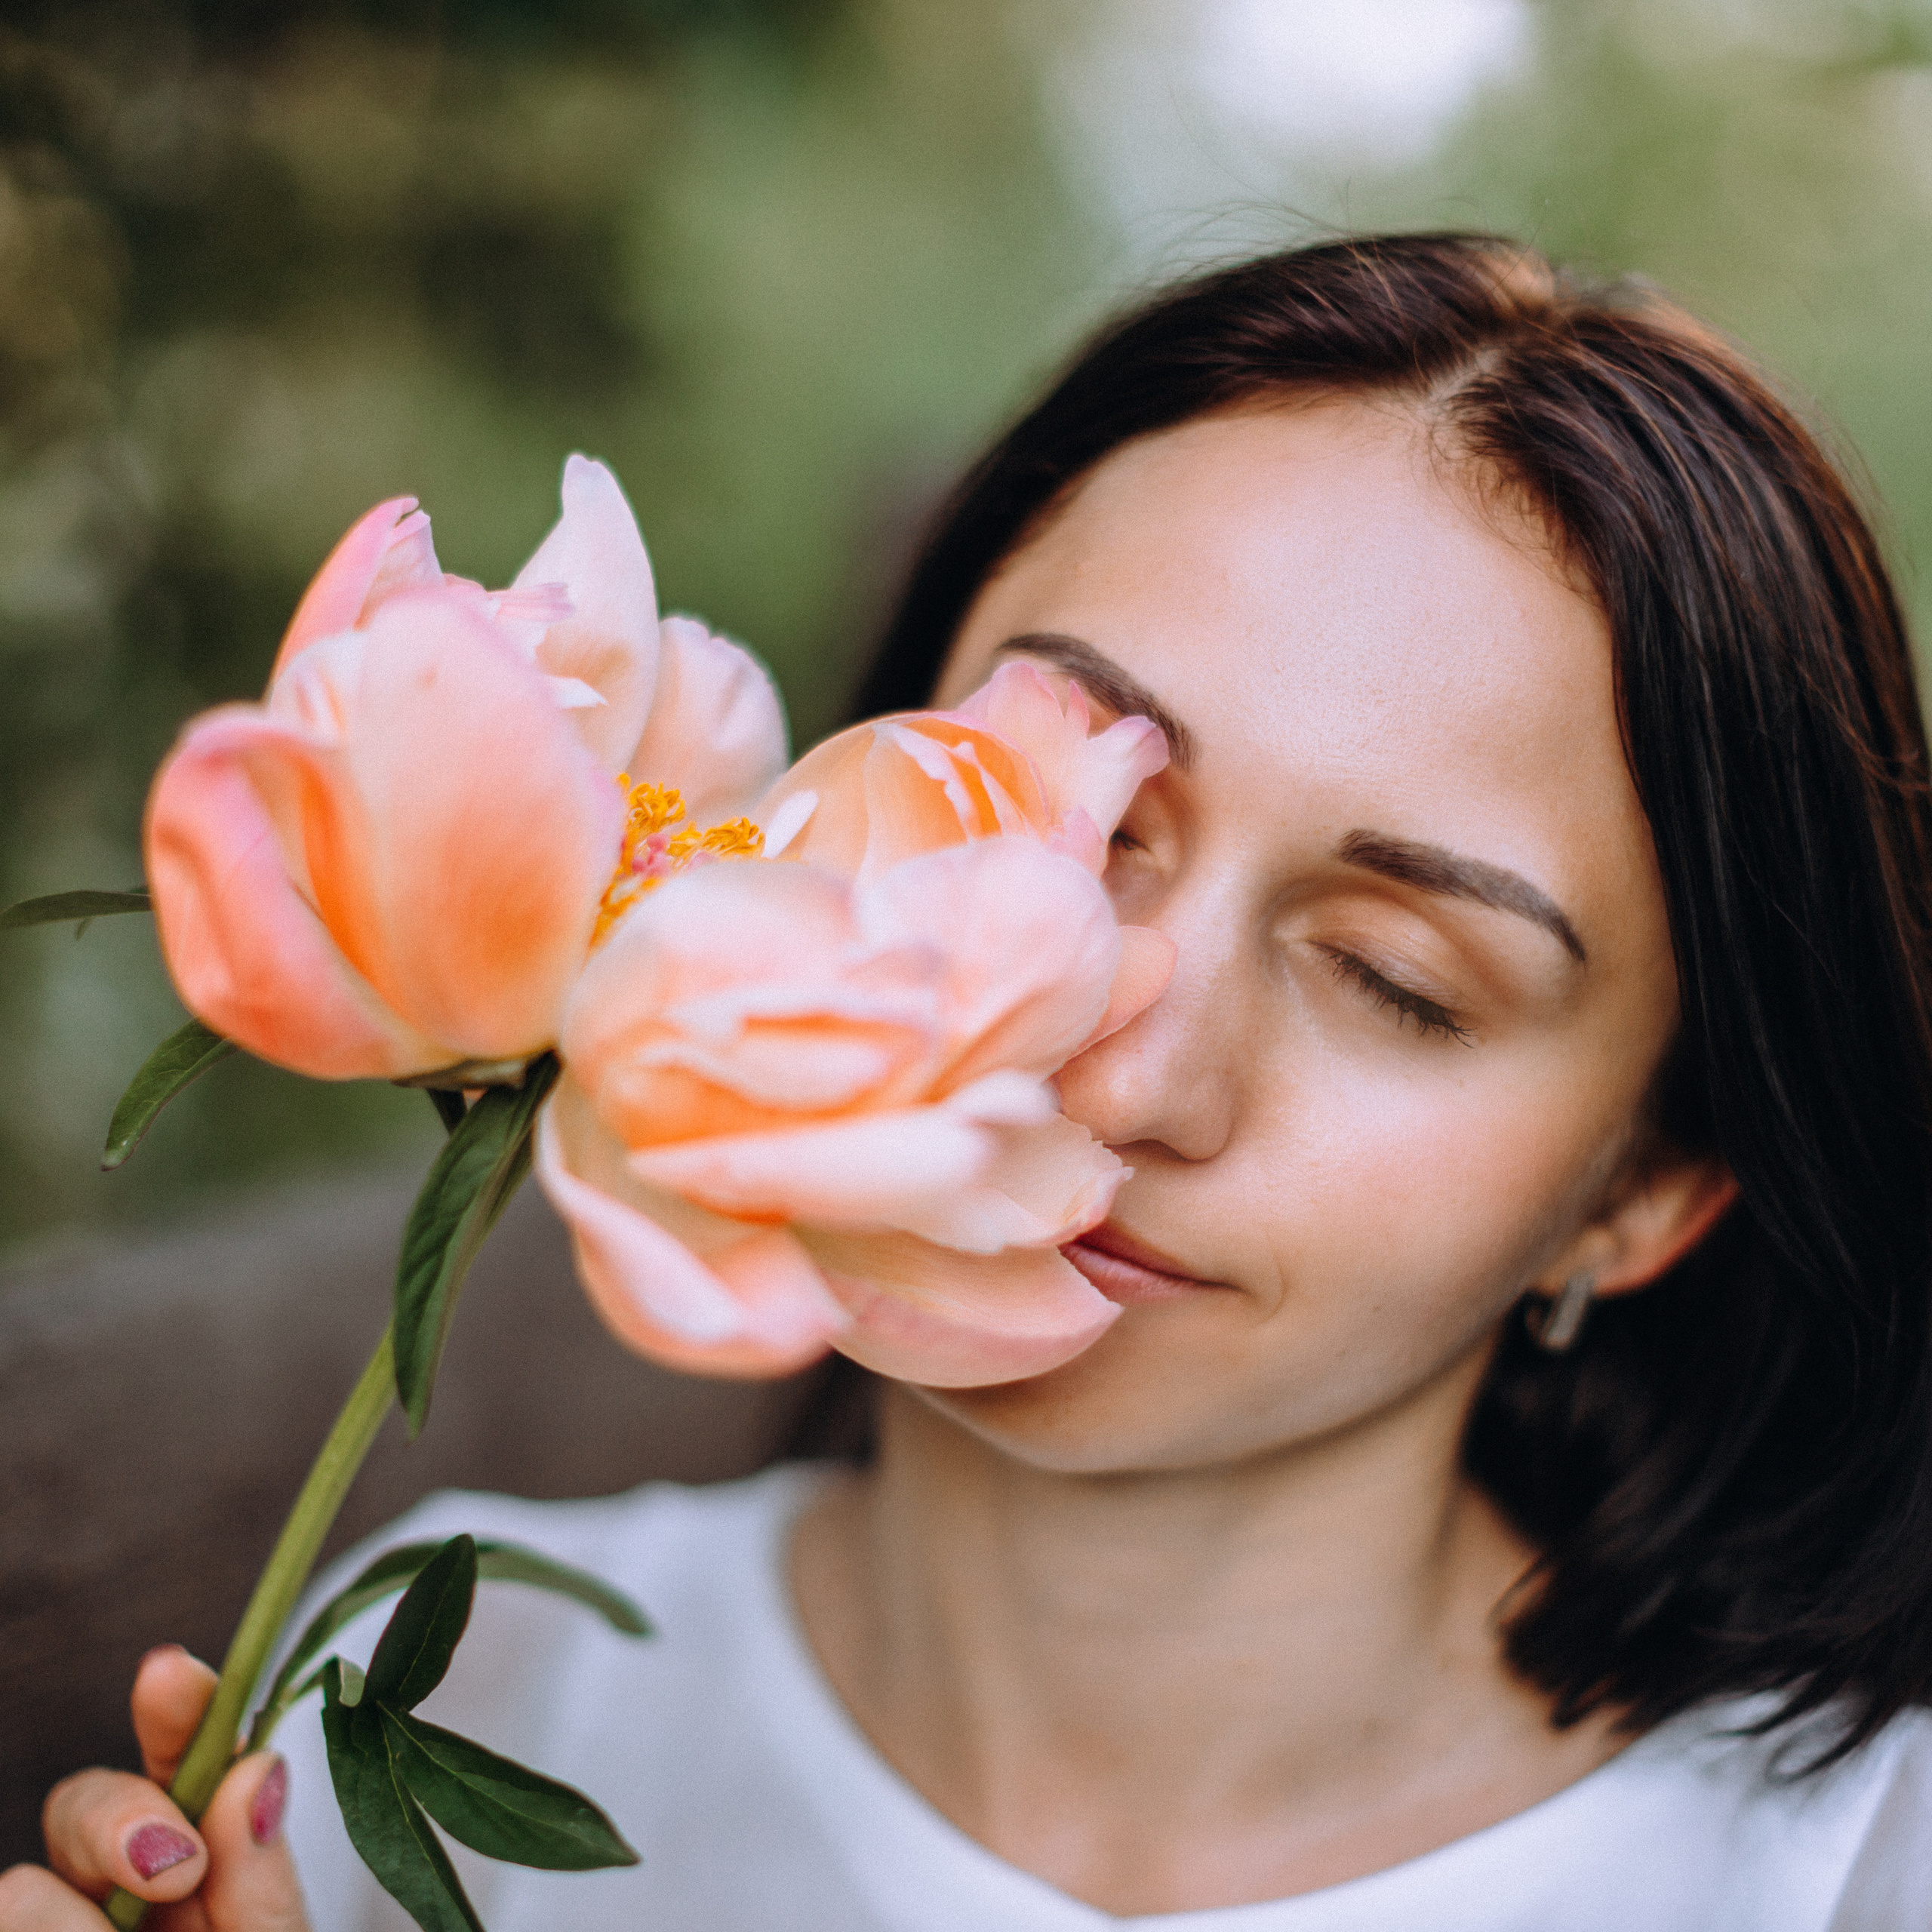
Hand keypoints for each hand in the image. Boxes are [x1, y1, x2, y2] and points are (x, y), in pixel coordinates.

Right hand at [0, 1646, 309, 1929]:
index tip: (169, 1673)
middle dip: (116, 1821)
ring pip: (23, 1888)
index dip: (177, 1710)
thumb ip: (263, 1881)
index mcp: (203, 1853)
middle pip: (80, 1802)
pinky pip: (9, 1918)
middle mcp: (124, 1883)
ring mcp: (65, 1920)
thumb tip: (258, 1769)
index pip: (184, 1759)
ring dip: (75, 1926)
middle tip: (180, 1869)